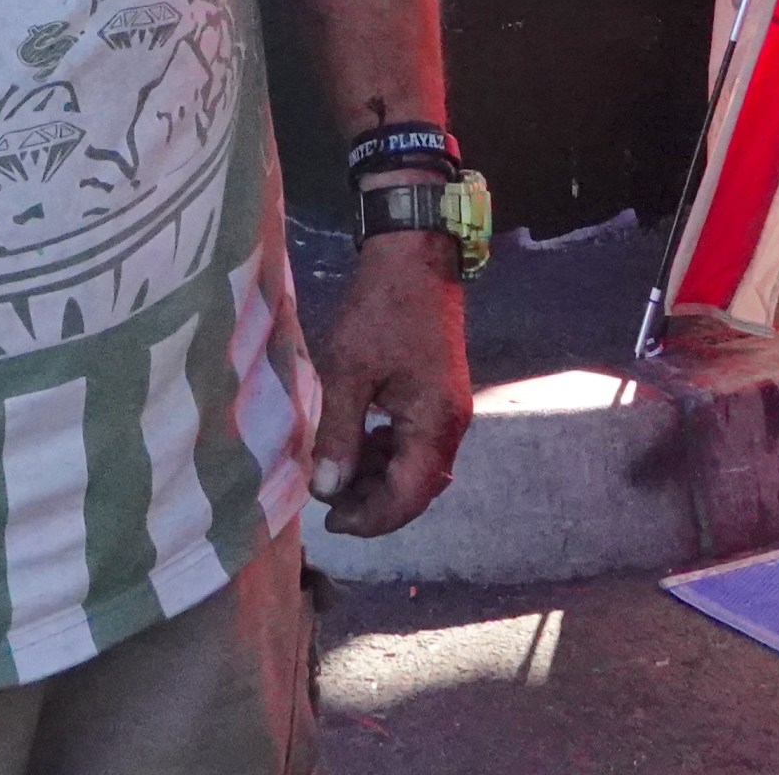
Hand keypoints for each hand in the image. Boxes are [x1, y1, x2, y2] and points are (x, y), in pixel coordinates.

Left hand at [308, 228, 471, 536]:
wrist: (415, 257)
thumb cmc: (380, 310)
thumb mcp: (348, 372)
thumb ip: (338, 434)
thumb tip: (326, 490)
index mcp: (435, 424)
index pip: (409, 496)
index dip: (370, 518)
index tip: (330, 522)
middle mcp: (451, 425)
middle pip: (418, 489)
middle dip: (374, 504)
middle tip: (328, 502)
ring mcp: (449, 411)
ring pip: (418, 468)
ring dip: (380, 480)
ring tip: (335, 475)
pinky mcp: (439, 398)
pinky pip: (417, 444)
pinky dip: (388, 455)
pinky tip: (357, 444)